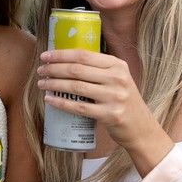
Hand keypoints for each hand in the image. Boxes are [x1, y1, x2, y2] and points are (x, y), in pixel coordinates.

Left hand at [37, 50, 171, 173]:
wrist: (141, 128)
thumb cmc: (123, 100)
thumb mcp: (118, 78)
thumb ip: (99, 68)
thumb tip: (64, 58)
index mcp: (117, 65)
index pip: (83, 54)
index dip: (61, 54)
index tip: (44, 56)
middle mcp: (117, 78)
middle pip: (77, 69)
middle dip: (54, 69)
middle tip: (40, 71)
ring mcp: (115, 97)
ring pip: (76, 87)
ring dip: (54, 84)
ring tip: (41, 84)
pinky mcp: (111, 115)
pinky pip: (79, 107)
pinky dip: (61, 103)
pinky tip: (49, 100)